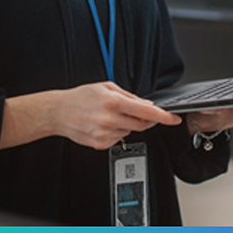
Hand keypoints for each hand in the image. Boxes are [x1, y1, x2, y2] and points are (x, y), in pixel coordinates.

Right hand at [55, 81, 180, 149]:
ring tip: (110, 116)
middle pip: (142, 125)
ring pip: (130, 132)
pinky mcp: (100, 144)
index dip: (163, 116)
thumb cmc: (81, 97)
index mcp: (112, 102)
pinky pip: (119, 139)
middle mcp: (109, 119)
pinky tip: (103, 125)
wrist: (58, 112)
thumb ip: (129, 96)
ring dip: (127, 125)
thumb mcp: (106, 87)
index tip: (174, 118)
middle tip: (136, 112)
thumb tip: (147, 104)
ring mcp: (104, 134)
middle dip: (146, 119)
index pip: (145, 111)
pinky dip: (117, 132)